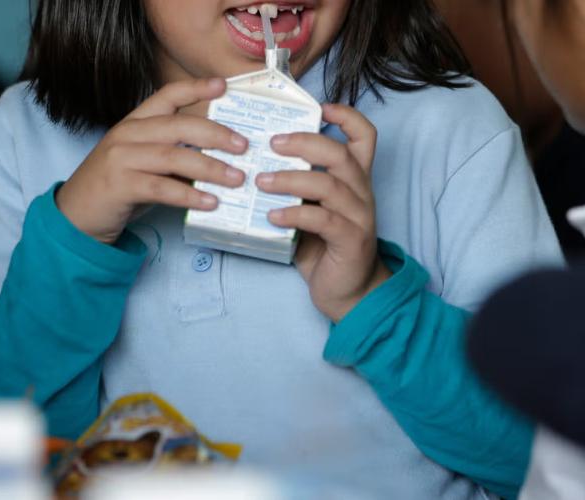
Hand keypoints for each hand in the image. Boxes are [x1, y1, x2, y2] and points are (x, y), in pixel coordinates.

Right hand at [56, 78, 247, 244]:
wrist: (76, 217)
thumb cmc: (116, 190)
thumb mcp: (143, 165)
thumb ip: (172, 156)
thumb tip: (218, 159)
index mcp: (133, 124)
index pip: (166, 97)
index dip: (195, 89)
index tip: (223, 86)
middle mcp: (126, 135)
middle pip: (177, 125)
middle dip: (215, 134)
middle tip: (243, 146)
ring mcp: (120, 159)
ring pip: (173, 156)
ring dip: (210, 168)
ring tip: (236, 179)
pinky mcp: (119, 186)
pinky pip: (162, 187)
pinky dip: (189, 195)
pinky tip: (210, 202)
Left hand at [256, 104, 390, 322]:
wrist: (349, 292)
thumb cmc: (323, 246)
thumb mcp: (310, 208)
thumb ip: (296, 187)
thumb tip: (252, 164)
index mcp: (354, 179)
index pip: (365, 136)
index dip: (347, 116)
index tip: (319, 107)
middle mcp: (361, 193)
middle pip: (341, 154)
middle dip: (304, 143)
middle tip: (271, 143)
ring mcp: (359, 217)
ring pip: (329, 185)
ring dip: (291, 178)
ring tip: (261, 181)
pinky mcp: (351, 241)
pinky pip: (323, 220)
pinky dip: (295, 214)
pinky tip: (272, 216)